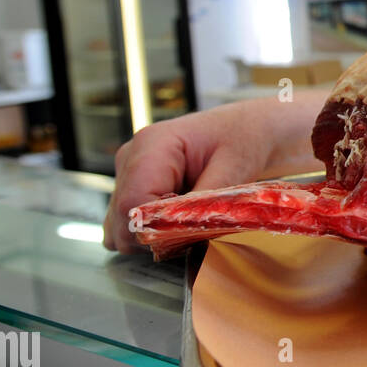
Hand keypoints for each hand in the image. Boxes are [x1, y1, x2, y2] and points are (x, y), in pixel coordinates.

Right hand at [102, 105, 270, 253]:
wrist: (245, 129)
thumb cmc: (241, 139)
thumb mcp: (234, 167)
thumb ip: (206, 202)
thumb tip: (185, 234)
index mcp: (152, 144)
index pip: (132, 202)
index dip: (155, 229)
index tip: (187, 237)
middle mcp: (132, 158)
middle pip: (121, 218)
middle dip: (154, 236)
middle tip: (194, 234)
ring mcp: (128, 173)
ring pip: (121, 226)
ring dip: (154, 236)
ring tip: (190, 223)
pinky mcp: (134, 187)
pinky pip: (130, 224)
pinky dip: (152, 234)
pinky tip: (180, 222)